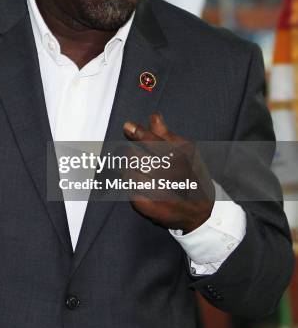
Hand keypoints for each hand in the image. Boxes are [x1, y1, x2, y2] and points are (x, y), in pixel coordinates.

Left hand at [123, 112, 214, 232]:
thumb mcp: (186, 151)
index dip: (139, 133)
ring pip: (130, 174)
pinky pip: (130, 191)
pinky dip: (131, 186)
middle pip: (137, 157)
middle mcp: (173, 175)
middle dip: (132, 154)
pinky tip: (140, 185)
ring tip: (139, 171)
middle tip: (135, 156)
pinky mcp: (151, 208)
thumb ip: (166, 134)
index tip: (127, 126)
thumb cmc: (191, 175)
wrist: (201, 212)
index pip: (155, 142)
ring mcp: (162, 193)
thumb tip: (153, 116)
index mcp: (182, 157)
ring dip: (130, 170)